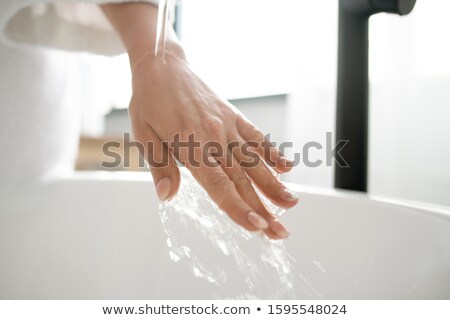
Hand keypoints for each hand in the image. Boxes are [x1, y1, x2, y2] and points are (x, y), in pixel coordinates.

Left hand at [101, 3, 298, 238]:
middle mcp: (214, 136)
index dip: (237, 207)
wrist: (162, 65)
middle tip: (280, 232)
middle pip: (242, 179)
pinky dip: (271, 152)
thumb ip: (160, 167)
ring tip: (291, 205)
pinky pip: (256, 136)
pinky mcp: (234, 115)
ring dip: (273, 185)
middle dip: (262, 208)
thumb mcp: (144, 135)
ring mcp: (227, 125)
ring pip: (254, 161)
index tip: (256, 226)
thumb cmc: (149, 101)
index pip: (218, 184)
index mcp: (191, 144)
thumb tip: (167, 197)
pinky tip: (287, 167)